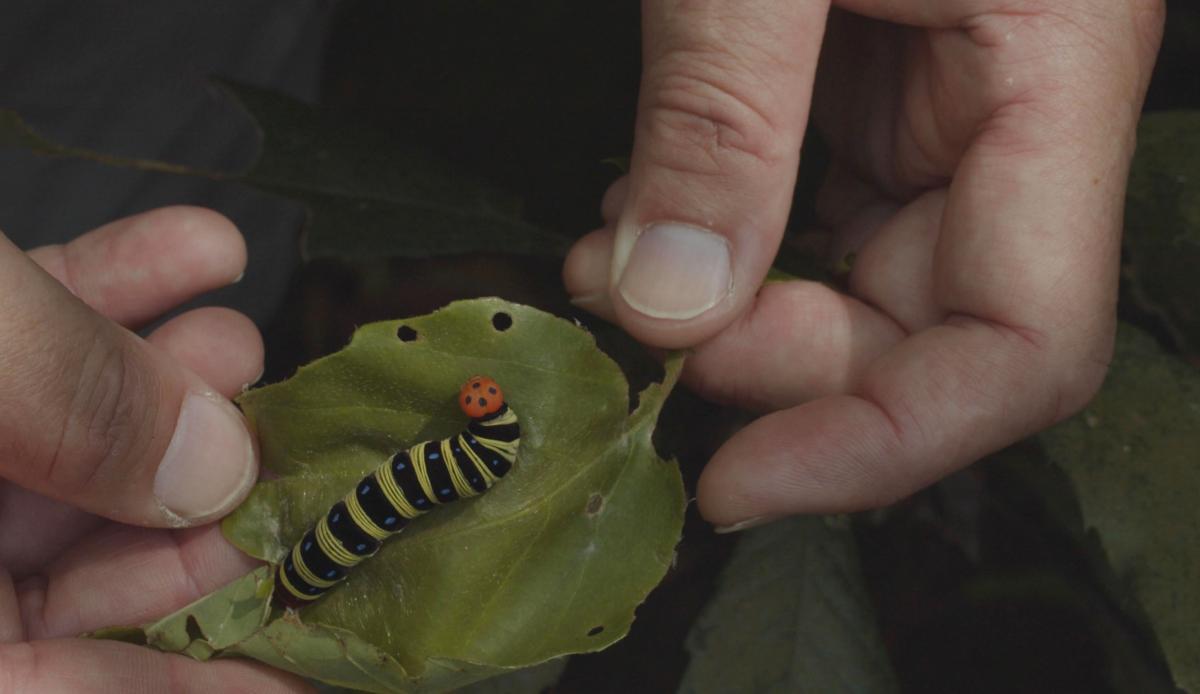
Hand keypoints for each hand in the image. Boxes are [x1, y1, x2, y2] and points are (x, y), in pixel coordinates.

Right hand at [0, 208, 308, 690]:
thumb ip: (59, 400)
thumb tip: (211, 468)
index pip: (50, 691)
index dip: (187, 684)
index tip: (308, 661)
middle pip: (63, 573)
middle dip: (189, 495)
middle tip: (280, 447)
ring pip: (51, 453)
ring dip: (160, 387)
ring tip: (237, 337)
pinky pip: (20, 357)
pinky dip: (101, 301)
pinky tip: (194, 250)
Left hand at [564, 1, 1164, 528]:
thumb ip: (721, 126)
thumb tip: (669, 305)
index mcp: (1055, 70)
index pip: (1023, 340)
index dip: (878, 443)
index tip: (733, 483)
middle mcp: (1024, 111)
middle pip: (927, 329)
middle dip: (761, 355)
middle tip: (624, 313)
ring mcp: (954, 105)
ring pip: (865, 282)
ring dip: (728, 301)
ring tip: (611, 257)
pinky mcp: (887, 89)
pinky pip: (825, 216)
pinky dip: (730, 237)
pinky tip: (649, 212)